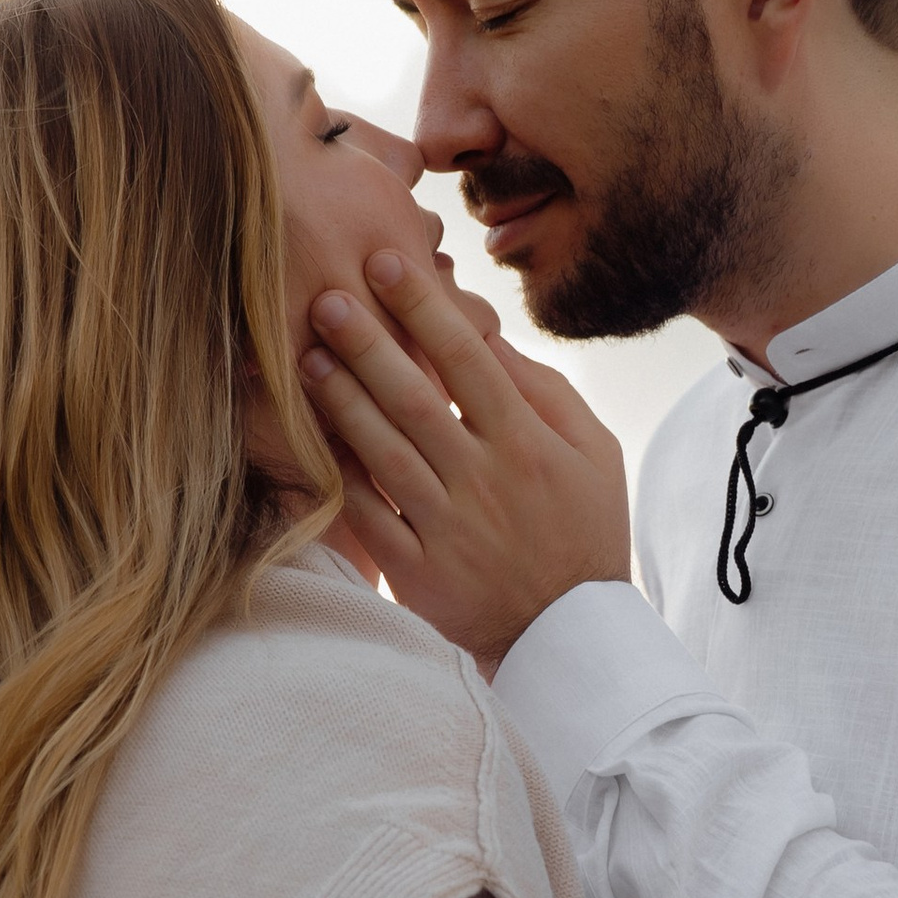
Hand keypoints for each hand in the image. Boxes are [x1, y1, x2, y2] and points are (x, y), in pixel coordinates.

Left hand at [301, 252, 632, 666]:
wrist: (567, 636)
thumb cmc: (583, 529)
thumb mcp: (594, 453)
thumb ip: (545, 392)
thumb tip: (487, 335)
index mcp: (528, 444)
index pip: (470, 360)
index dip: (425, 307)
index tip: (386, 262)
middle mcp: (484, 480)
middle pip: (415, 398)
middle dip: (367, 343)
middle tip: (323, 297)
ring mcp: (448, 528)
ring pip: (383, 452)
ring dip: (340, 401)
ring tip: (303, 356)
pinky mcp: (417, 572)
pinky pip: (366, 516)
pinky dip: (335, 477)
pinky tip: (305, 437)